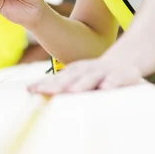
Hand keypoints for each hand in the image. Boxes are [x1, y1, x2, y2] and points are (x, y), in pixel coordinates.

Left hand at [27, 58, 144, 94]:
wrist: (124, 62)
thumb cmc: (95, 75)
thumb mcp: (78, 78)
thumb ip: (59, 83)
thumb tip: (30, 89)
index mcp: (75, 71)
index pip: (57, 78)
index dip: (44, 83)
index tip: (31, 90)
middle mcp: (87, 70)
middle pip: (70, 77)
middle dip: (57, 84)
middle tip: (44, 91)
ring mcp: (103, 72)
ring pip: (91, 78)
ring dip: (81, 84)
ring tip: (71, 92)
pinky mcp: (121, 75)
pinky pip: (115, 79)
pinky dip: (110, 83)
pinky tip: (105, 89)